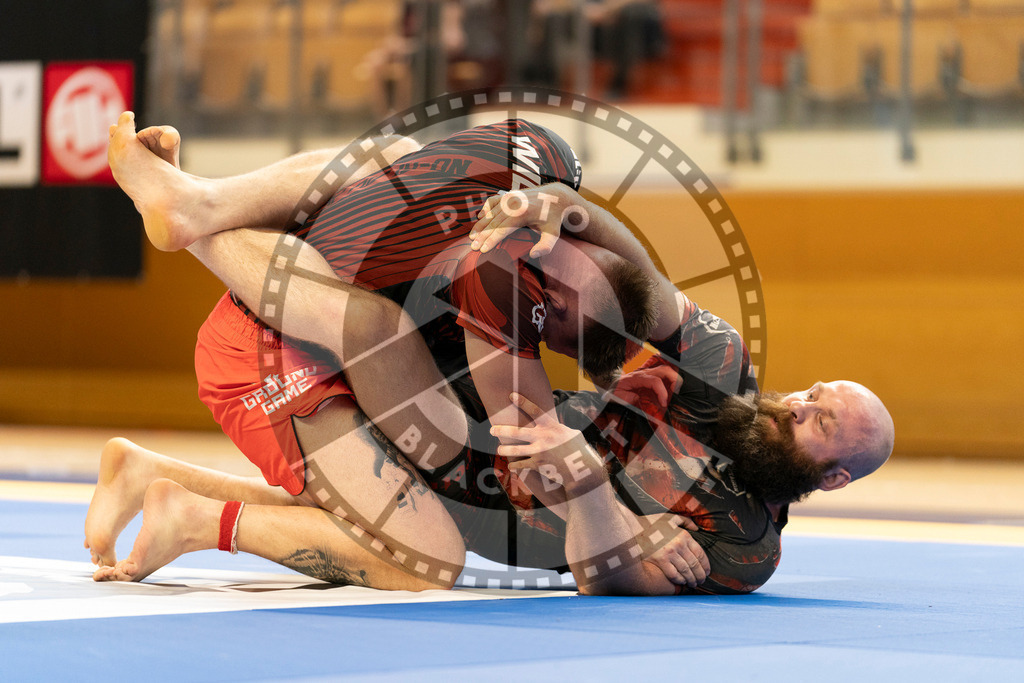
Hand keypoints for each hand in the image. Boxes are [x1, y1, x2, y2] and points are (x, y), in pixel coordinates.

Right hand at [470, 184, 580, 257]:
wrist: (556, 197)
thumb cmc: (554, 219)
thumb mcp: (554, 234)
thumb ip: (545, 246)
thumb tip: (534, 255)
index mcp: (522, 213)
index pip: (502, 229)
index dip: (491, 240)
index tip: (482, 250)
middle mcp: (514, 203)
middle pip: (493, 222)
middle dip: (482, 236)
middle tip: (472, 247)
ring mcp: (510, 197)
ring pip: (490, 213)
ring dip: (480, 225)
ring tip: (471, 237)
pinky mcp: (509, 194)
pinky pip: (493, 201)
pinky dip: (485, 209)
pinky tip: (479, 217)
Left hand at [490, 393, 607, 494]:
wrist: (582, 469)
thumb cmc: (579, 449)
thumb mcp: (571, 433)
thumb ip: (558, 428)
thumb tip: (552, 425)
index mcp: (551, 426)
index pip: (534, 411)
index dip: (522, 402)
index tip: (510, 395)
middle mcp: (543, 438)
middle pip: (516, 432)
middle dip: (501, 430)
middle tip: (491, 430)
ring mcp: (540, 452)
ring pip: (515, 450)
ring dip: (504, 449)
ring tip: (499, 449)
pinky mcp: (539, 465)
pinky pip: (522, 464)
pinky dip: (515, 465)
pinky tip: (510, 466)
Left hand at [604, 364, 681, 419]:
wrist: (612, 386)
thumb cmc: (615, 391)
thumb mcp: (617, 396)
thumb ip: (626, 398)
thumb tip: (637, 399)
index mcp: (637, 377)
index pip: (655, 380)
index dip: (662, 392)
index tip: (664, 403)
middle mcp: (644, 373)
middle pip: (664, 369)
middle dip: (674, 380)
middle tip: (675, 394)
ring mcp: (648, 374)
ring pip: (666, 370)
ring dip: (674, 379)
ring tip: (674, 393)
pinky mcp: (651, 377)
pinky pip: (663, 375)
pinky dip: (670, 381)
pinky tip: (671, 391)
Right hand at [644, 515, 709, 588]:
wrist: (633, 529)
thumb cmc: (652, 524)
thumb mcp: (670, 518)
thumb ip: (685, 521)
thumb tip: (697, 527)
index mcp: (684, 535)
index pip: (700, 553)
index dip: (706, 565)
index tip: (707, 571)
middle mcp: (679, 544)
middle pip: (695, 564)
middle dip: (700, 575)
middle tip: (702, 581)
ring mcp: (669, 553)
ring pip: (686, 571)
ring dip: (692, 580)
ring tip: (693, 583)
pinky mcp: (660, 561)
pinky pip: (674, 574)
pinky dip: (680, 580)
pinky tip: (682, 582)